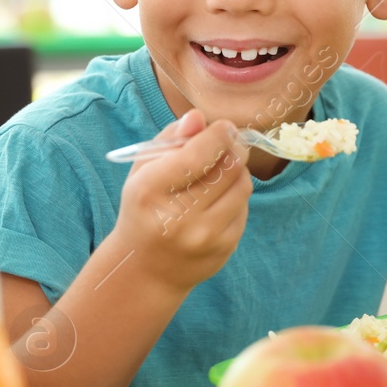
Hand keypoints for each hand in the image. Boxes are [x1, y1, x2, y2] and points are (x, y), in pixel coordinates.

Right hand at [110, 109, 250, 291]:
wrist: (145, 269)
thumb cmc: (145, 209)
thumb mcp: (143, 171)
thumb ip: (170, 139)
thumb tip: (199, 117)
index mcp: (151, 191)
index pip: (198, 154)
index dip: (219, 134)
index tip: (225, 126)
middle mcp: (179, 217)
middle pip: (228, 166)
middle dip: (234, 147)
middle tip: (229, 142)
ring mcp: (204, 237)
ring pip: (243, 185)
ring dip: (237, 170)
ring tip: (221, 170)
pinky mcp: (224, 249)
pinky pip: (244, 207)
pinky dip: (236, 196)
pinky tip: (218, 199)